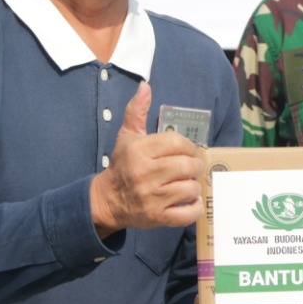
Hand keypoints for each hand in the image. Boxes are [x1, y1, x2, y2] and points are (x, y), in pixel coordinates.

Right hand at [90, 81, 204, 235]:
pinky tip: (190, 201)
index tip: (187, 151)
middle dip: (195, 166)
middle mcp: (145, 174)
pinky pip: (187, 213)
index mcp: (139, 151)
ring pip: (190, 188)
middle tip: (191, 168)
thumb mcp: (127, 136)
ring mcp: (152, 197)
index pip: (177, 143)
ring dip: (194, 186)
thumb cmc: (123, 165)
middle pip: (187, 166)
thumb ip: (137, 111)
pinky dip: (194, 208)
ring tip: (188, 183)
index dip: (188, 146)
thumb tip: (145, 86)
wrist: (108, 200)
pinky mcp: (157, 217)